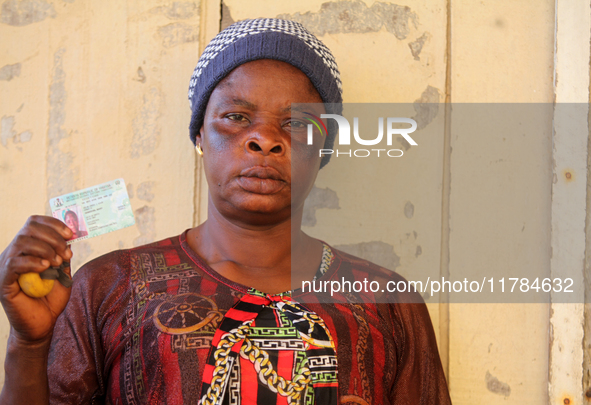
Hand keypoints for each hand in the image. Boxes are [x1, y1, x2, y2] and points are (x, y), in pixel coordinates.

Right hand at [0, 216, 72, 343]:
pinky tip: (46, 268)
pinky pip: (14, 263)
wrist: (42, 324)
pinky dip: (33, 262)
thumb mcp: (63, 272)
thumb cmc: (51, 298)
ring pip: (22, 242)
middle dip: (52, 236)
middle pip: (29, 228)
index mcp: (27, 248)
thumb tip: (68, 238)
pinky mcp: (4, 280)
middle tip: (66, 252)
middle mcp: (14, 253)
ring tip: (57, 262)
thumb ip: (63, 255)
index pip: (34, 222)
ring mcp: (6, 266)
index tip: (70, 233)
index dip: (53, 223)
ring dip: (45, 249)